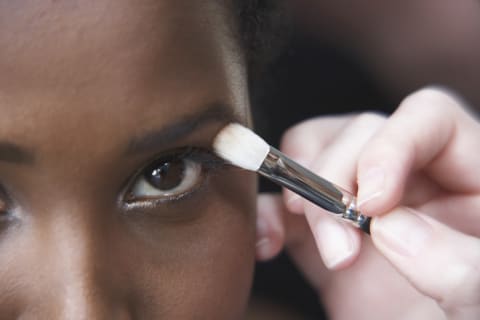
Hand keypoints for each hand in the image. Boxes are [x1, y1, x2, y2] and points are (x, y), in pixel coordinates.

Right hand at [254, 88, 479, 318]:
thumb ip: (459, 265)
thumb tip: (391, 229)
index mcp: (471, 175)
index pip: (427, 116)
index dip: (392, 145)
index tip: (374, 203)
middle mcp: (413, 180)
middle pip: (361, 132)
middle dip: (339, 181)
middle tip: (344, 245)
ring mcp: (364, 205)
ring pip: (316, 154)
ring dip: (303, 194)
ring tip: (327, 251)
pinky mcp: (324, 236)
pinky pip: (284, 205)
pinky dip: (267, 216)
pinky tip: (267, 244)